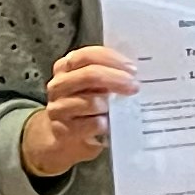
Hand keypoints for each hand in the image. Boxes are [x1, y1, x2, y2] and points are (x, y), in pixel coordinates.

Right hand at [18, 45, 137, 178]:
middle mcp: (59, 85)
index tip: (132, 68)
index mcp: (66, 67)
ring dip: (113, 105)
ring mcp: (59, 108)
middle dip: (117, 79)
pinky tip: (111, 125)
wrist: (68, 138)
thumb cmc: (88, 105)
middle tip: (135, 87)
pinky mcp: (64, 131)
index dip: (112, 59)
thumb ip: (109, 73)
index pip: (87, 55)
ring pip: (92, 102)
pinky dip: (108, 124)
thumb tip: (134, 71)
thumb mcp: (95, 85)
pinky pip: (94, 123)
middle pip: (89, 75)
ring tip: (123, 109)